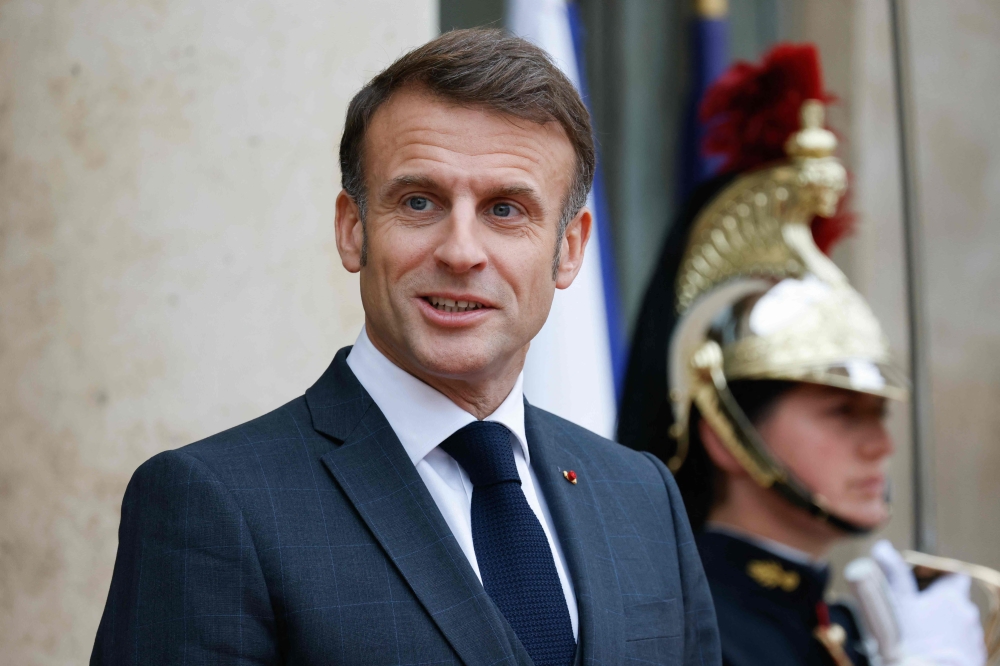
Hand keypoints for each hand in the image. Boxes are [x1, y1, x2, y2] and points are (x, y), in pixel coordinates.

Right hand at [871, 540, 985, 665]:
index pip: (956, 575)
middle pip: (955, 599)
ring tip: (918, 634)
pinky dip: (947, 643)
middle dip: (936, 602)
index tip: (921, 580)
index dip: (939, 575)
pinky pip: (961, 644)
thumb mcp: (896, 601)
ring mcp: (973, 637)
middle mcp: (968, 613)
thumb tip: (882, 547)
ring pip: (958, 623)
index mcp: (952, 595)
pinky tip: (928, 648)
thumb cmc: (910, 637)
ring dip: (942, 624)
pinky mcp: (974, 658)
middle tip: (912, 609)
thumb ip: (892, 572)